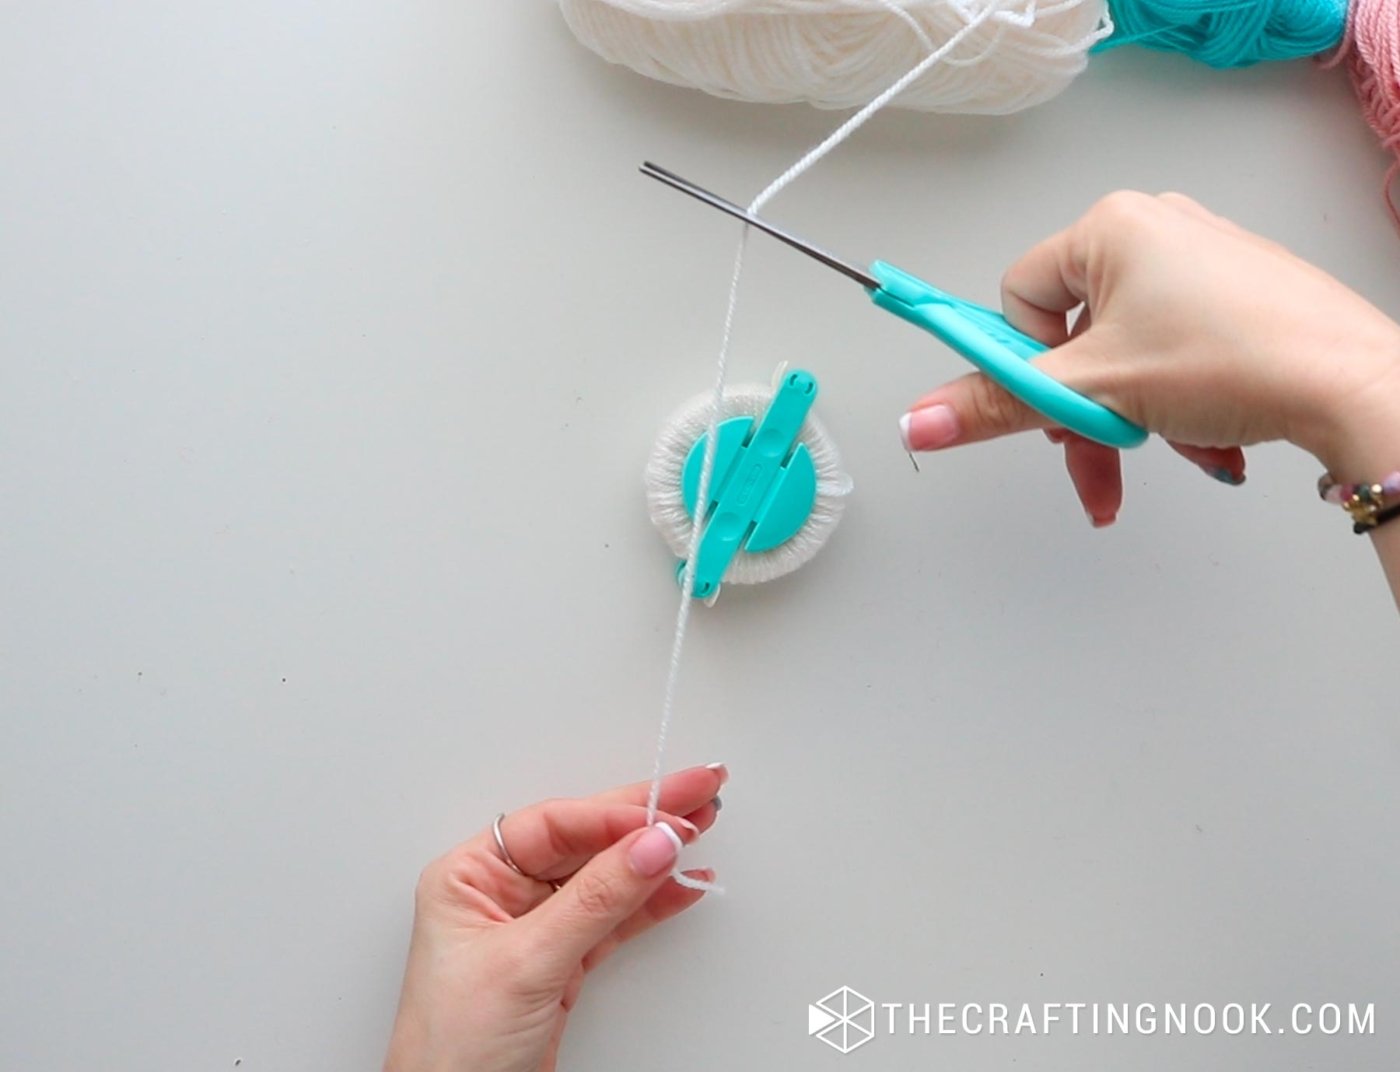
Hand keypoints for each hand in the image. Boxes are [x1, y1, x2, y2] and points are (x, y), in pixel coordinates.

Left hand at [383, 764, 726, 1071]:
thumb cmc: (449, 1051)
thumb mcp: (526, 963)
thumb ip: (595, 900)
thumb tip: (648, 846)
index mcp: (471, 875)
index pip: (556, 825)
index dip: (615, 816)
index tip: (666, 818)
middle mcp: (501, 892)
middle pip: (586, 839)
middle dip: (646, 815)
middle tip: (699, 787)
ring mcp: (534, 927)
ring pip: (607, 875)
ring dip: (657, 855)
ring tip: (704, 825)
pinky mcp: (561, 961)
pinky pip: (615, 917)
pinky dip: (653, 902)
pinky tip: (684, 883)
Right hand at [900, 191, 1399, 524]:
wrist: (1352, 385)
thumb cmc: (1240, 358)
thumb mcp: (1095, 388)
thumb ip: (995, 406)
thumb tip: (919, 421)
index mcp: (1109, 228)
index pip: (1018, 298)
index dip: (1023, 364)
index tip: (1042, 406)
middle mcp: (1153, 231)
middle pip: (1072, 338)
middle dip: (1086, 411)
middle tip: (1099, 450)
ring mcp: (1199, 263)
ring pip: (1125, 358)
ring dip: (1135, 419)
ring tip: (1172, 443)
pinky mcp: (1235, 297)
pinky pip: (1172, 357)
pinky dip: (1176, 407)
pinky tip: (1206, 439)